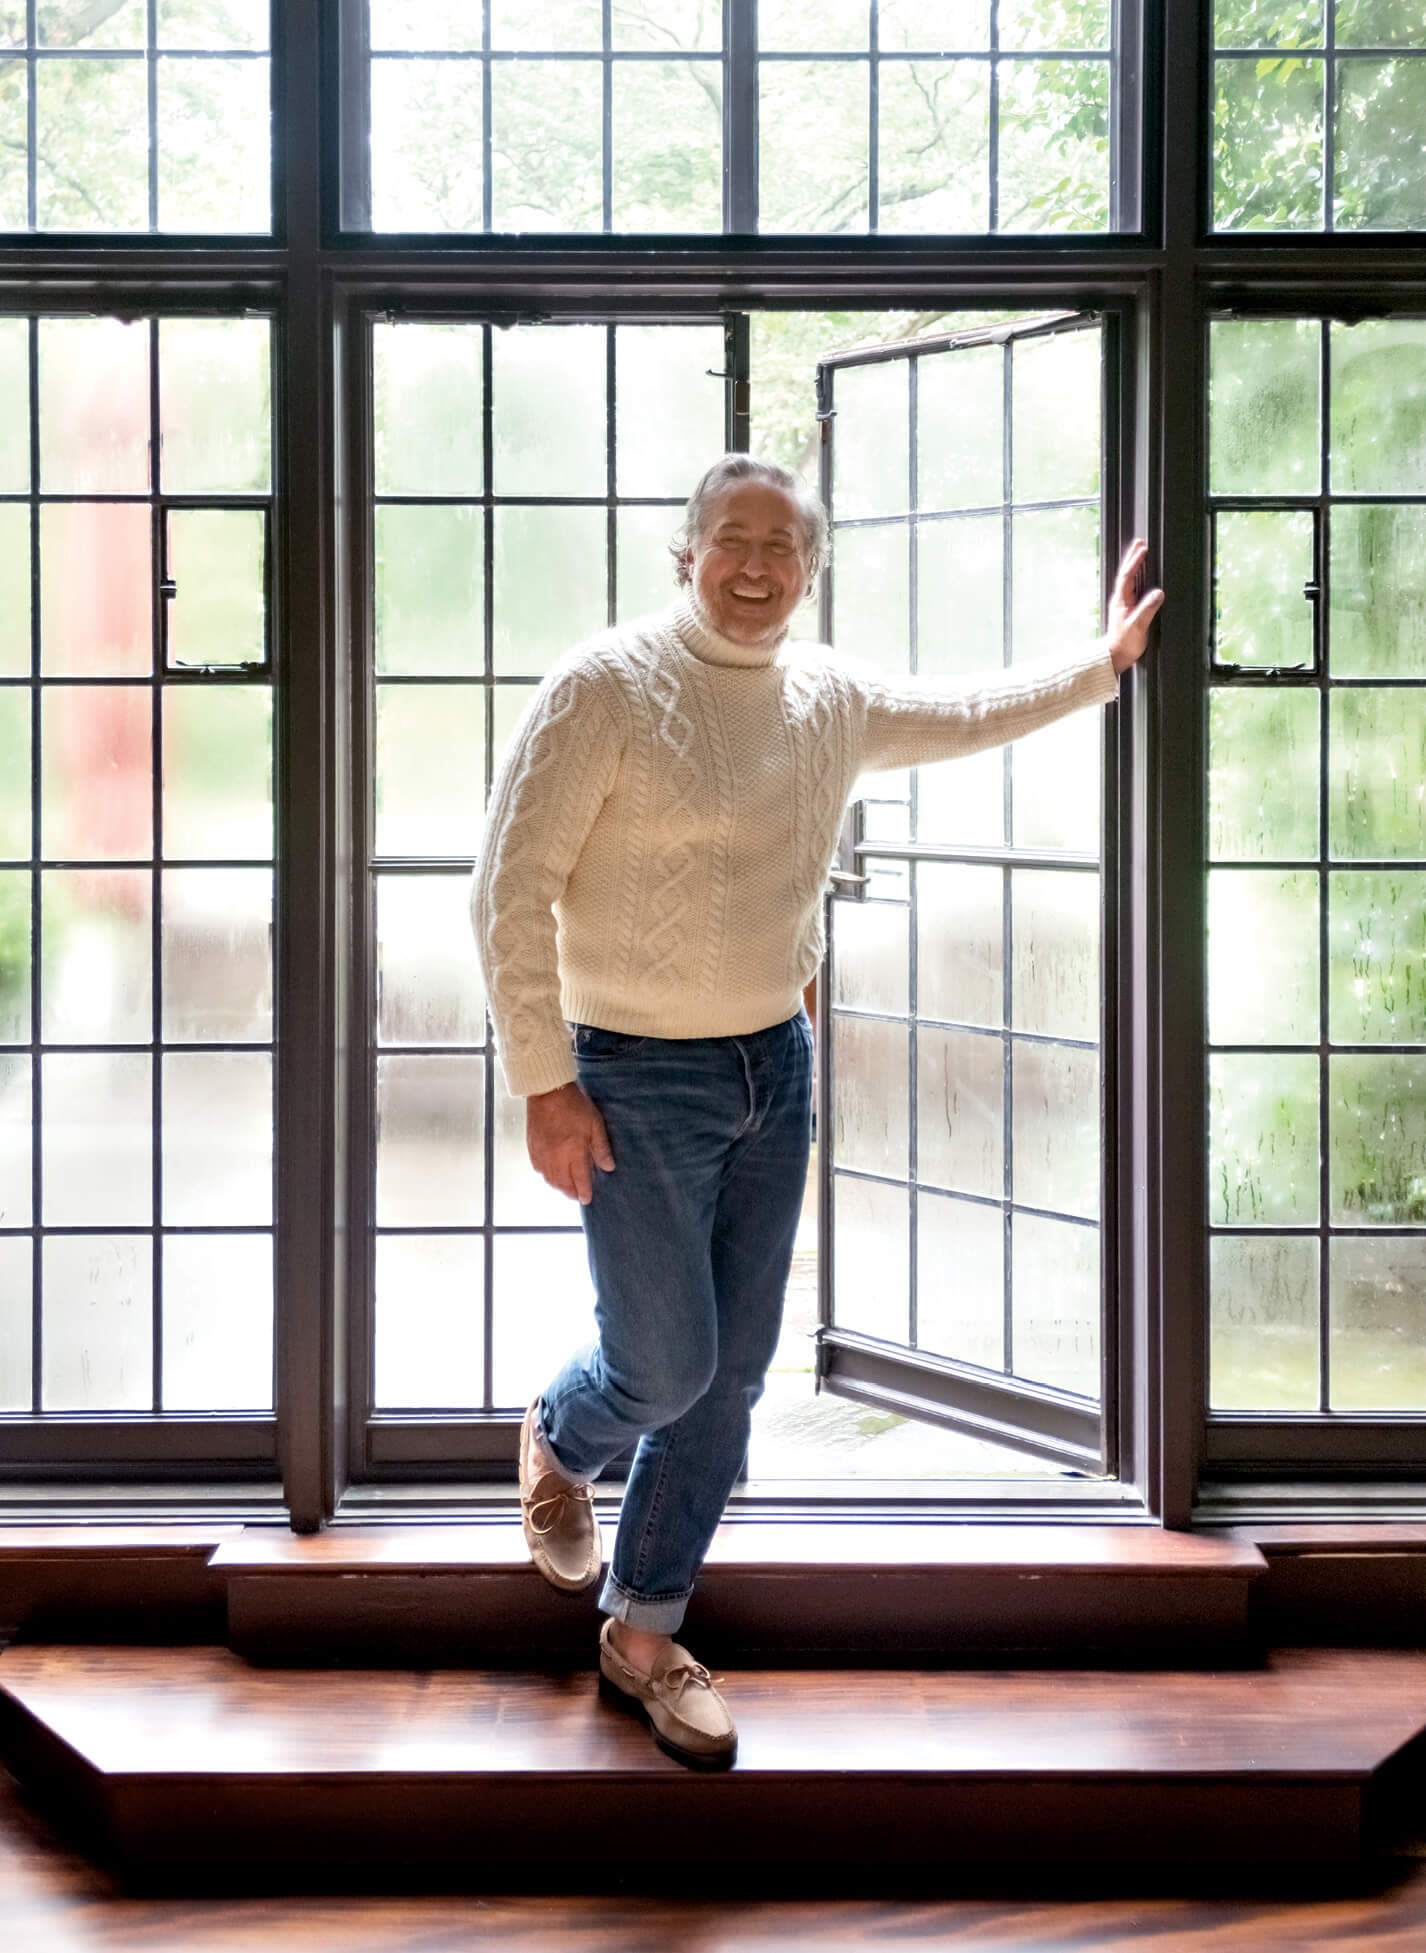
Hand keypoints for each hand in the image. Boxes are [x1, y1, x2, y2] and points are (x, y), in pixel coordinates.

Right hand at [526, 1082, 614, 1204]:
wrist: (547, 1091)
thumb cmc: (573, 1105)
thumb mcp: (594, 1124)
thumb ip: (601, 1148)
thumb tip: (608, 1167)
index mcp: (573, 1151)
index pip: (579, 1180)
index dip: (584, 1192)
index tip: (587, 1199)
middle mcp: (555, 1157)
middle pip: (562, 1184)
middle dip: (571, 1193)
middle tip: (578, 1196)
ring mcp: (542, 1153)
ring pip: (549, 1179)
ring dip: (559, 1186)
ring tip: (566, 1188)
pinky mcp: (532, 1147)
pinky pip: (538, 1169)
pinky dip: (546, 1176)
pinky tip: (551, 1174)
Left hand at [1106, 538, 1164, 674]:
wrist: (1115, 657)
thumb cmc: (1124, 644)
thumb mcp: (1137, 626)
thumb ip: (1147, 609)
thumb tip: (1158, 593)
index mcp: (1121, 600)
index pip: (1128, 576)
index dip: (1135, 562)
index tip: (1142, 549)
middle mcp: (1121, 600)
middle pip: (1126, 574)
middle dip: (1132, 558)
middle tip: (1139, 543)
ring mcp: (1123, 604)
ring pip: (1129, 580)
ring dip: (1134, 566)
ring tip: (1140, 553)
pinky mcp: (1127, 610)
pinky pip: (1133, 588)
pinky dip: (1137, 578)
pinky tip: (1142, 577)